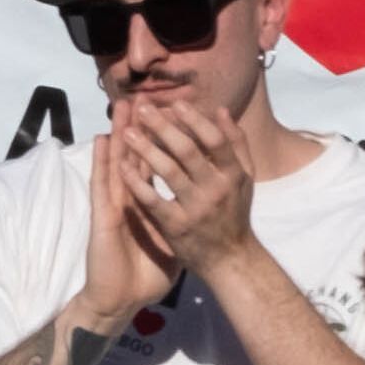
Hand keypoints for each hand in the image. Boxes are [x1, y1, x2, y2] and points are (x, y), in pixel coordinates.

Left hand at [113, 99, 259, 274]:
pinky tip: (121, 167)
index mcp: (234, 175)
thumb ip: (236, 144)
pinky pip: (152, 199)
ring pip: (168, 172)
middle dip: (163, 127)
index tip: (175, 104)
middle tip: (142, 109)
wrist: (231, 260)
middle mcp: (217, 189)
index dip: (195, 120)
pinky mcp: (176, 226)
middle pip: (188, 151)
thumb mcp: (244, 179)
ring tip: (126, 132)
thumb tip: (220, 110)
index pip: (215, 140)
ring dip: (146, 149)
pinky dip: (136, 182)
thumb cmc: (234, 214)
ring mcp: (196, 208)